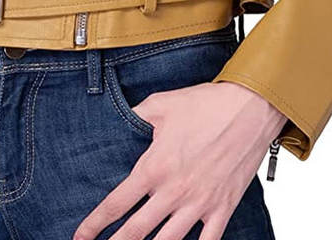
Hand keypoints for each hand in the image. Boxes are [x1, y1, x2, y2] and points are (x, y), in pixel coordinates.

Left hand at [72, 79, 286, 239]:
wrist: (251, 109)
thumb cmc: (206, 104)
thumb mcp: (161, 104)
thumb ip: (135, 117)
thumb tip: (117, 121)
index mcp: (155, 166)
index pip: (117, 203)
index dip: (95, 223)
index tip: (81, 235)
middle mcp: (174, 191)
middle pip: (136, 231)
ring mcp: (200, 204)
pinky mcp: (222, 208)